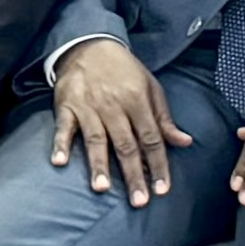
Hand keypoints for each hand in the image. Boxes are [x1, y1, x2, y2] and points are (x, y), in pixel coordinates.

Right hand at [44, 40, 178, 201]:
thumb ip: (165, 119)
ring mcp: (88, 107)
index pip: (152, 139)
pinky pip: (63, 127)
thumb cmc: (124, 71)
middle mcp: (114, 107)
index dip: (158, 165)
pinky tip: (59, 162)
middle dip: (133, 174)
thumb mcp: (151, 88)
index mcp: (138, 101)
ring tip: (101, 188)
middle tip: (138, 201)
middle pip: (125, 145)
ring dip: (98, 164)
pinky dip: (60, 144)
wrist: (90, 44)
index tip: (162, 190)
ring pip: (95, 139)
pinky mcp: (67, 106)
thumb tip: (185, 142)